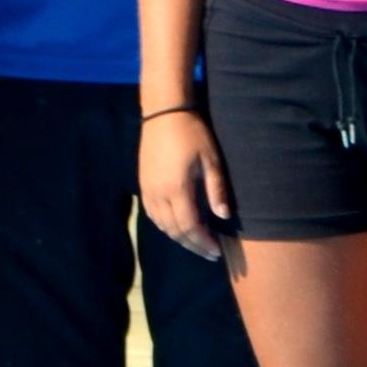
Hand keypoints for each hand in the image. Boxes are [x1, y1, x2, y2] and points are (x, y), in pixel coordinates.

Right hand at [140, 110, 234, 261]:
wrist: (163, 113)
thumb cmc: (192, 133)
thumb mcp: (211, 159)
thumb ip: (216, 189)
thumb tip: (224, 216)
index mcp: (177, 189)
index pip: (190, 227)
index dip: (203, 242)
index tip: (217, 251)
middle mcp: (159, 194)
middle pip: (174, 231)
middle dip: (193, 245)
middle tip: (209, 253)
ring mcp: (148, 191)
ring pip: (161, 225)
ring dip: (179, 238)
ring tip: (197, 242)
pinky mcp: (143, 185)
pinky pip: (153, 215)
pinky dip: (166, 226)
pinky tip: (178, 226)